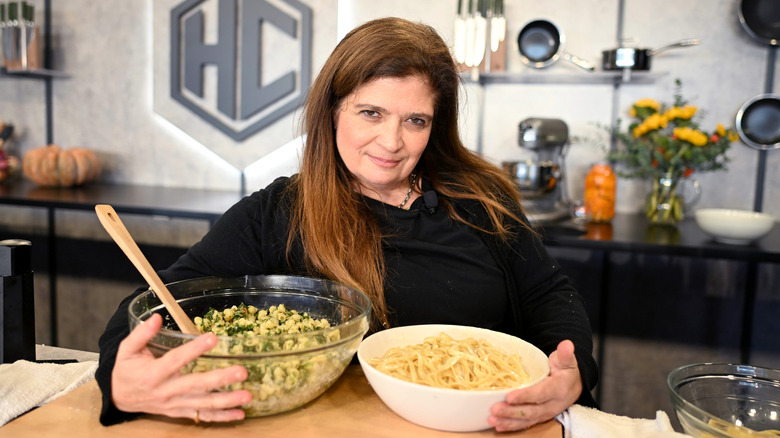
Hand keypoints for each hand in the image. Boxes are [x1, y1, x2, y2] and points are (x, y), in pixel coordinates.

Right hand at [111, 313, 252, 421]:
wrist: (118, 398)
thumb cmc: (126, 370)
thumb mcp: (127, 350)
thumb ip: (141, 334)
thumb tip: (157, 317)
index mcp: (153, 374)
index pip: (176, 360)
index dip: (194, 350)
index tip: (212, 338)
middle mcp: (166, 391)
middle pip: (196, 385)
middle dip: (221, 379)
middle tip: (242, 371)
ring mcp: (175, 404)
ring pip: (204, 404)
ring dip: (228, 401)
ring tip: (248, 395)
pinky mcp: (180, 412)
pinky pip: (203, 416)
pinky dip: (222, 417)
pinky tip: (240, 414)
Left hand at [488, 340, 581, 431]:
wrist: (574, 387)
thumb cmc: (566, 371)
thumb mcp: (567, 361)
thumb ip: (565, 354)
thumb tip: (567, 344)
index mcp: (559, 389)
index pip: (541, 394)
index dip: (525, 396)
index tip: (510, 397)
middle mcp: (552, 405)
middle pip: (531, 411)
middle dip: (512, 411)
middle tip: (495, 409)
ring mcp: (545, 413)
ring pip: (527, 420)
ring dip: (508, 421)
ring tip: (492, 419)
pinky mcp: (539, 418)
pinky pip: (525, 424)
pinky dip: (511, 426)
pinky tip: (498, 426)